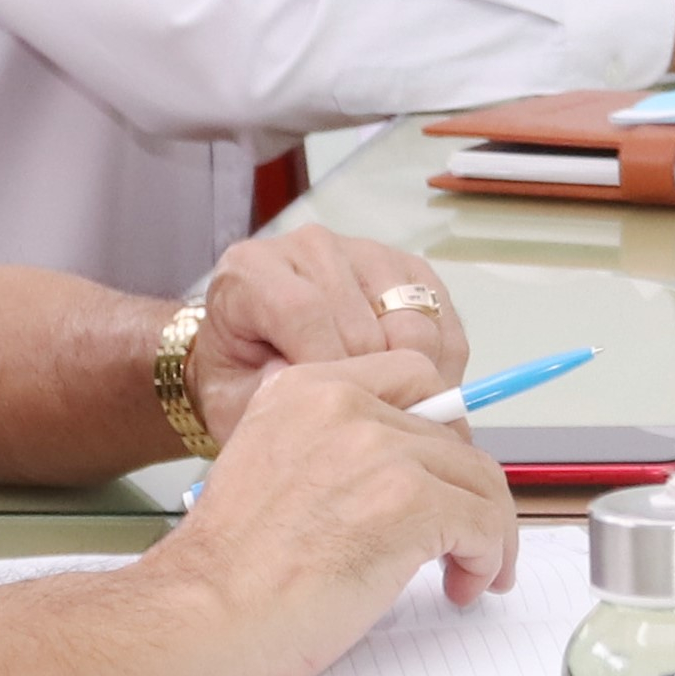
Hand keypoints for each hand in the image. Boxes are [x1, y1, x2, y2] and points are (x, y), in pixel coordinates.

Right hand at [142, 350, 518, 675]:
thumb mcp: (269, 465)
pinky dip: (490, 558)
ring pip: (479, 479)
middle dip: (467, 491)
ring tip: (466, 573)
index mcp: (305, 388)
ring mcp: (380, 450)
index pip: (413, 376)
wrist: (196, 616)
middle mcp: (345, 405)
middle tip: (463, 535)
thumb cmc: (226, 571)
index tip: (447, 475)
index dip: (444, 429)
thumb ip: (329, 447)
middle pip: (455, 435)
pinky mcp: (408, 502)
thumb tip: (402, 467)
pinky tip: (464, 586)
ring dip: (486, 531)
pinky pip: (486, 522)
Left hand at [186, 229, 473, 441]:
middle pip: (365, 322)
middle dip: (370, 384)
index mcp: (254, 269)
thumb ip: (266, 398)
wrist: (250, 354)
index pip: (303, 310)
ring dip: (409, 378)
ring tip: (389, 412)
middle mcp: (312, 247)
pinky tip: (413, 391)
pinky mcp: (410, 269)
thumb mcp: (230, 400)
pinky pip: (443, 322)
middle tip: (365, 428)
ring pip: (413, 323)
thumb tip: (322, 389)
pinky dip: (439, 366)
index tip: (334, 413)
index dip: (325, 367)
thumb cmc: (239, 379)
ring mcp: (366, 252)